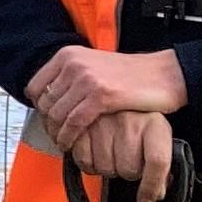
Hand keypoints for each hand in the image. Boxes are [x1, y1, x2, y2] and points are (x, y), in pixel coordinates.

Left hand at [26, 44, 186, 144]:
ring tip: (64, 144)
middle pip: (44, 104)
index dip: (40, 109)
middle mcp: (73, 64)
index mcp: (68, 55)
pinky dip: (69, 137)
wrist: (165, 74)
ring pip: (57, 115)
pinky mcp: (101, 95)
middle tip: (56, 138)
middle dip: (48, 125)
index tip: (48, 122)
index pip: (35, 87)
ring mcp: (87, 78)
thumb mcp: (94, 67)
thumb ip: (71, 78)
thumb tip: (51, 99)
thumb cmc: (132, 75)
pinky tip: (72, 145)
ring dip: (58, 134)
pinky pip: (74, 123)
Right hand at [71, 107, 177, 201]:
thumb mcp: (157, 133)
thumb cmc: (139, 114)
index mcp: (154, 123)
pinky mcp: (81, 125)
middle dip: (129, 172)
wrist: (117, 88)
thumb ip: (159, 163)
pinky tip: (96, 152)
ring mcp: (104, 122)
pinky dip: (89, 164)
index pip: (158, 162)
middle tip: (129, 160)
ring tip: (112, 153)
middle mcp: (130, 120)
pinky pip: (84, 161)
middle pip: (129, 170)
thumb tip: (155, 193)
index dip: (152, 186)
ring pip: (106, 169)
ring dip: (109, 168)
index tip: (147, 197)